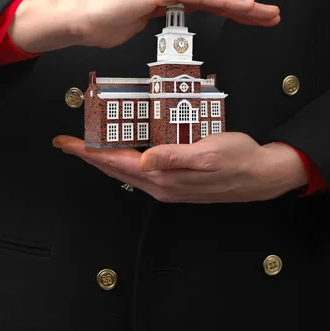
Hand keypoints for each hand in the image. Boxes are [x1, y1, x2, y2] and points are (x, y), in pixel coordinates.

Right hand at [8, 0, 279, 52]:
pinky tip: (243, 10)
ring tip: (266, 15)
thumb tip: (186, 12)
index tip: (256, 15)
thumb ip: (169, 10)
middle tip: (272, 15)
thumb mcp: (148, 15)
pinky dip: (224, 3)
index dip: (234, 5)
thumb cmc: (109, 20)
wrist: (82, 18)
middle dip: (247, 6)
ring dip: (243, 6)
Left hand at [52, 133, 306, 202]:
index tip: (68, 143)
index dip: (90, 153)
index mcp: (165, 179)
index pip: (117, 164)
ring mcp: (169, 186)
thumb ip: (174, 158)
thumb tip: (144, 161)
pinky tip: (124, 151)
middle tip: (67, 143)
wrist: (261, 175)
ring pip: (126, 172)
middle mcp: (162, 186)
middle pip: (115, 170)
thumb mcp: (208, 153)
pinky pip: (141, 172)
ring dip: (104, 159)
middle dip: (89, 157)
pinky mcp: (177, 182)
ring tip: (88, 146)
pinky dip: (124, 161)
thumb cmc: (238, 159)